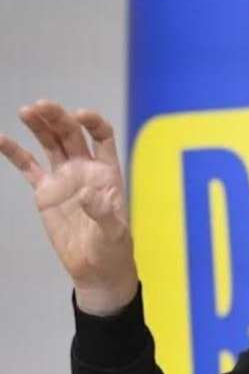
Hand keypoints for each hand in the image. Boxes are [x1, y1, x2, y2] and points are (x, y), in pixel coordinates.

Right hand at [1, 99, 137, 314]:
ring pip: (50, 144)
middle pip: (71, 134)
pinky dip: (15, 152)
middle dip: (57, 118)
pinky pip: (28, 167)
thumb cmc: (113, 249)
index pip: (102, 137)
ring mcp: (65, 178)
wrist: (96, 268)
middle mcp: (86, 169)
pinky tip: (1, 138)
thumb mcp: (113, 232)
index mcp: (107, 173)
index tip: (79, 115)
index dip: (93, 122)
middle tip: (40, 106)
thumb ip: (103, 212)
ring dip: (39, 126)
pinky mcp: (46, 192)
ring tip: (26, 111)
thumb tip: (88, 194)